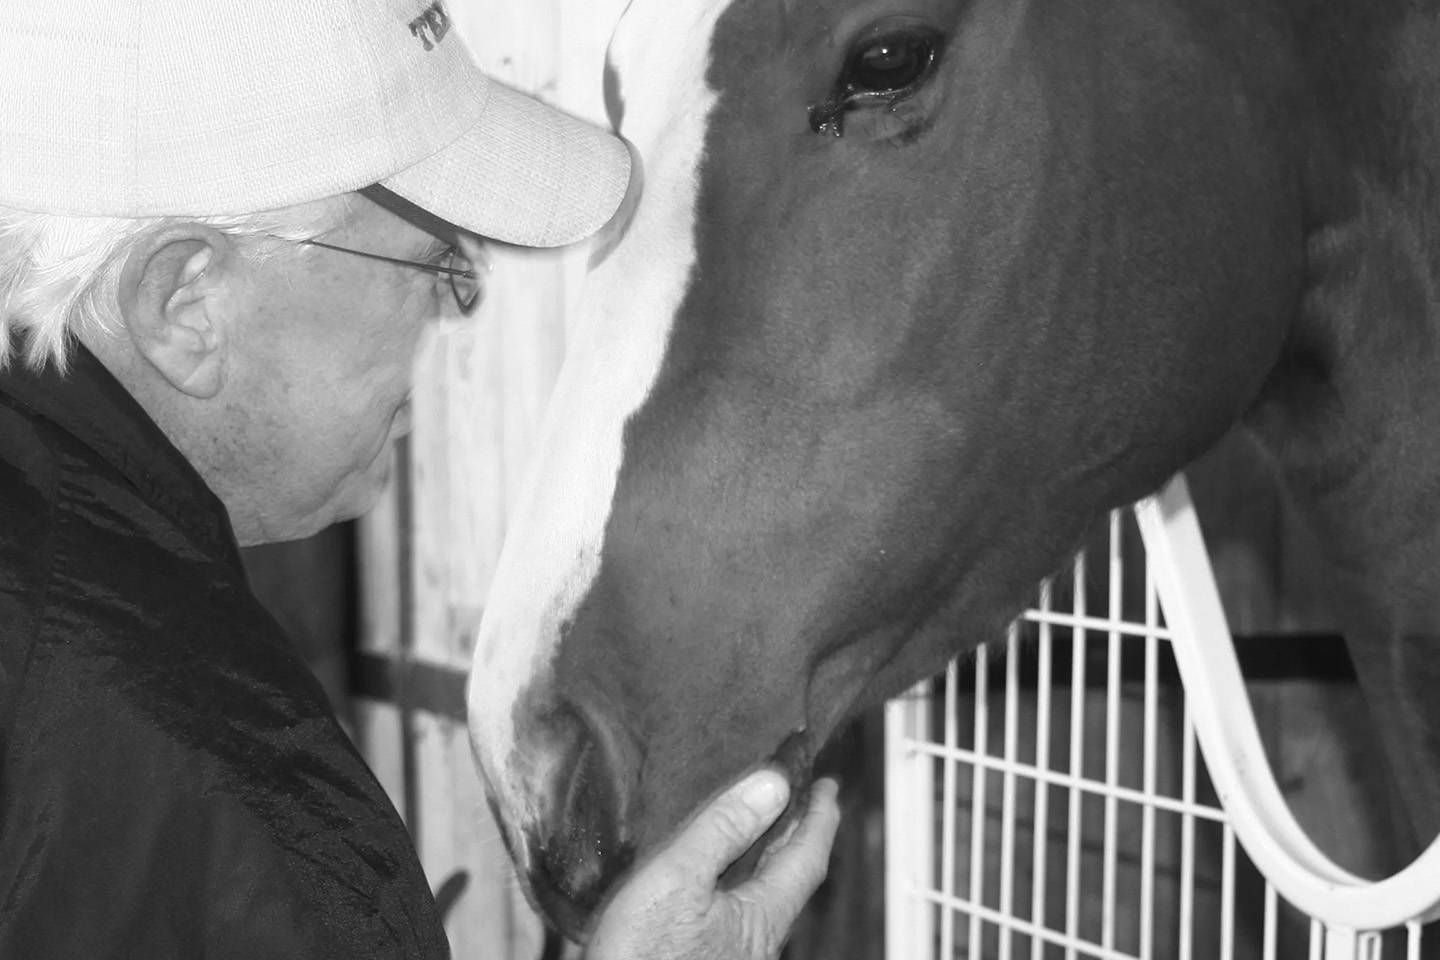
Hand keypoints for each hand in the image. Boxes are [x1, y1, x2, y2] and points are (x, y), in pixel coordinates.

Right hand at [585, 772, 841, 959]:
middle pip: (791, 878)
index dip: (820, 817)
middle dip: (798, 836)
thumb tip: (774, 784)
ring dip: (769, 858)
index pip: (807, 857)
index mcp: (762, 916)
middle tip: (801, 799)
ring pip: (766, 896)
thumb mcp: (680, 878)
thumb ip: (724, 829)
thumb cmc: (643, 957)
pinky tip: (717, 878)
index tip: (828, 787)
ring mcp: (735, 955)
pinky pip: (740, 911)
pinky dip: (742, 880)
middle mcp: (758, 941)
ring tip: (762, 828)